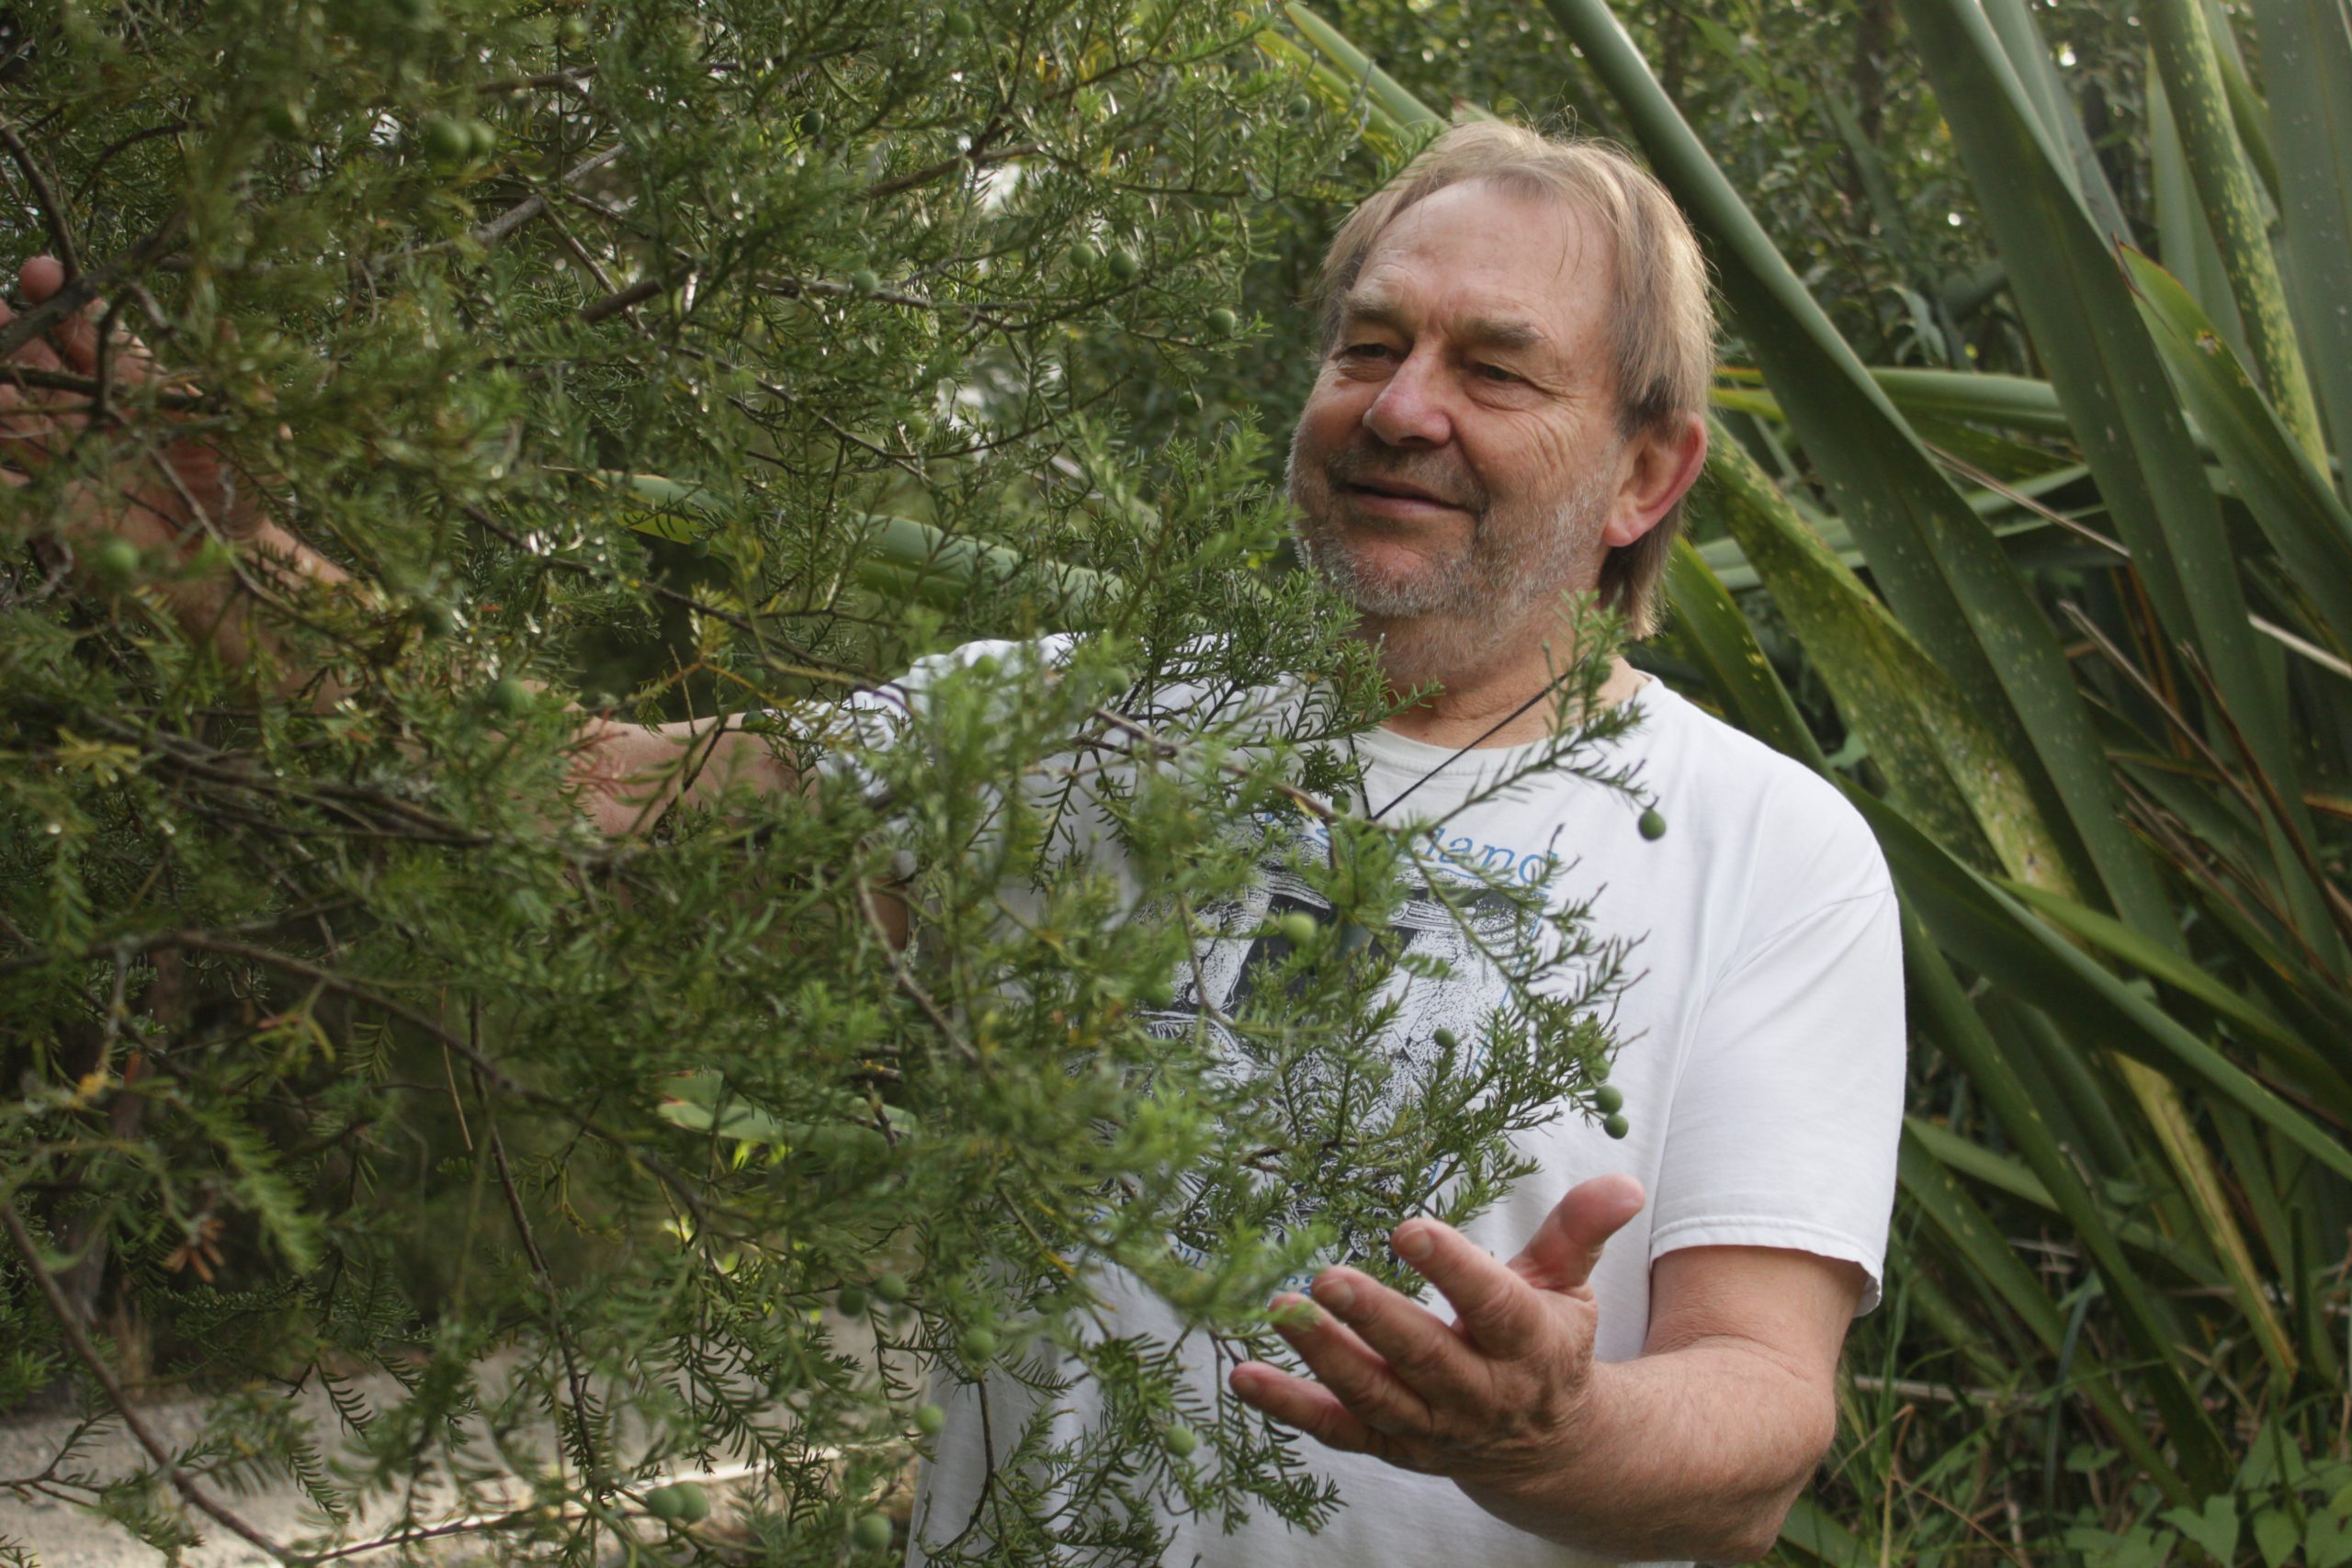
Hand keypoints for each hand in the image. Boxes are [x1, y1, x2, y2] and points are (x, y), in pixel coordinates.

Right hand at [0, 254, 254, 549]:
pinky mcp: (55, 503)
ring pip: (14, 411)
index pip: (93, 333)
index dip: (68, 301)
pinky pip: (11, 479)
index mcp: (137, 386)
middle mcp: (95, 412)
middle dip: (11, 329)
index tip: (42, 273)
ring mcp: (70, 454)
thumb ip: (241, 393)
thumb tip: (225, 327)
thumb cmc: (245, 495)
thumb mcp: (253, 442)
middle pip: (40, 361)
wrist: (231, 564)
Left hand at [1228, 1174, 1645, 1494]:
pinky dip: (1290, 1406)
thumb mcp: (1569, 1284)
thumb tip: (1622, 1181)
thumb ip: (1580, 1230)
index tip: (1410, 1229)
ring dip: (1325, 1356)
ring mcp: (1430, 1425)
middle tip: (1327, 1277)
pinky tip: (1244, 1374)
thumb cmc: (1547, 1342)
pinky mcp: (1390, 1443)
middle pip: (1424, 1357)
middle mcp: (1478, 1392)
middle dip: (1375, 1319)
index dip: (1452, 1269)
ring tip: (1280, 1310)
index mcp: (1527, 1343)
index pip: (1492, 1304)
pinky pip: (1336, 1428)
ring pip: (1375, 1395)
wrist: (1548, 1446)